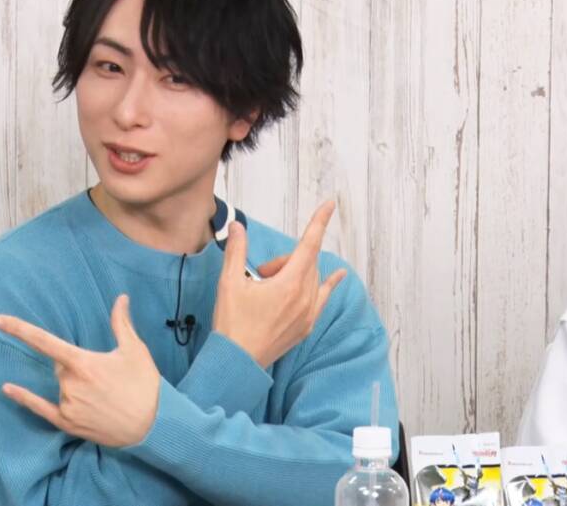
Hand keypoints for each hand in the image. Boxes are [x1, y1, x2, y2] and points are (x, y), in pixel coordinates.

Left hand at [0, 294, 160, 447]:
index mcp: (83, 363)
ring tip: (103, 395)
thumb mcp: (135, 350)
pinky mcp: (68, 423)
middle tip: (105, 376)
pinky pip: (40, 408)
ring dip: (74, 385)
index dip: (18, 329)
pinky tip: (7, 388)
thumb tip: (121, 297)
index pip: (44, 341)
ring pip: (60, 385)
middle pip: (61, 365)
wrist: (153, 425)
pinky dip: (24, 398)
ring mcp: (68, 405)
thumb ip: (121, 323)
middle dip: (76, 365)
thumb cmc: (145, 385)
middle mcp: (71, 384)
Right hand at [213, 202, 346, 367]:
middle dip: (285, 259)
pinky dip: (328, 284)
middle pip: (305, 262)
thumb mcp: (229, 283)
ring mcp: (308, 314)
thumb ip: (237, 251)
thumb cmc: (232, 323)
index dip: (319, 222)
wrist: (237, 362)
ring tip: (268, 286)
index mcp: (289, 284)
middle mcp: (304, 298)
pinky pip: (322, 298)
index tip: (330, 204)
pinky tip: (337, 276)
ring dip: (294, 272)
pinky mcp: (306, 327)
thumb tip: (237, 226)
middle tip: (260, 271)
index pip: (309, 244)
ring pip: (311, 278)